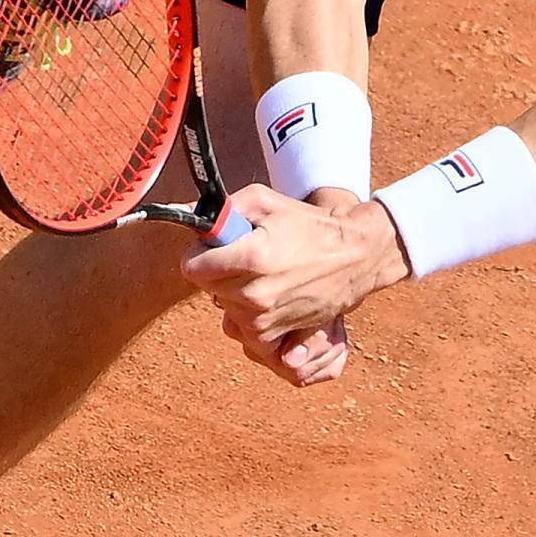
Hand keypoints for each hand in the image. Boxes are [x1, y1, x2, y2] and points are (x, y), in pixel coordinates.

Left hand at [183, 186, 411, 383]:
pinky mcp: (273, 334)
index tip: (216, 247)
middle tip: (246, 257)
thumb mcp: (265, 202)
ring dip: (233, 291)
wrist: (353, 258)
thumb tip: (181, 212)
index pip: (192, 267)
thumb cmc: (308, 226)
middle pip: (206, 286)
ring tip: (263, 275)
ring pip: (222, 305)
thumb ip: (221, 208)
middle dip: (218, 270)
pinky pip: (241, 326)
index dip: (201, 253)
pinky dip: (248, 312)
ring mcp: (264, 318)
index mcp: (251, 257)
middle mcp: (255, 293)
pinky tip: (267, 295)